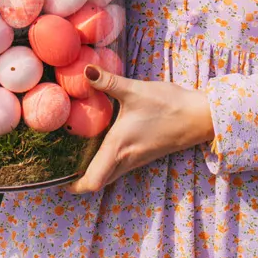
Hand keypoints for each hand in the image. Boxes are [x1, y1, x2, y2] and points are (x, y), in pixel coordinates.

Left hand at [69, 64, 214, 193]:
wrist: (200, 117)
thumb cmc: (168, 106)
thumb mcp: (135, 91)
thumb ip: (108, 82)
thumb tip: (85, 71)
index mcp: (118, 148)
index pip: (91, 182)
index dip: (72, 186)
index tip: (57, 179)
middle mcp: (125, 159)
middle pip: (97, 182)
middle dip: (79, 180)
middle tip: (62, 166)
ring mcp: (137, 160)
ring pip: (109, 175)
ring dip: (93, 171)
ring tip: (76, 156)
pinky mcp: (144, 155)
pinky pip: (119, 167)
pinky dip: (106, 164)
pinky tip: (102, 145)